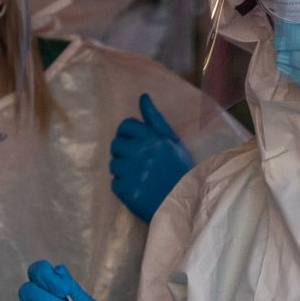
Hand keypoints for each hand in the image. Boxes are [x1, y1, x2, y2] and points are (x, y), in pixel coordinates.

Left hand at [111, 94, 194, 222]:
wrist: (186, 203)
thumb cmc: (180, 170)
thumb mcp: (173, 141)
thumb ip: (154, 119)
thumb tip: (142, 96)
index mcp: (154, 139)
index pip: (126, 126)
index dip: (127, 135)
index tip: (135, 144)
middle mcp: (142, 152)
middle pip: (115, 145)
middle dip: (124, 153)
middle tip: (139, 164)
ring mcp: (133, 172)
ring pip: (114, 165)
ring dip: (123, 171)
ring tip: (141, 178)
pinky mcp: (127, 191)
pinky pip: (115, 184)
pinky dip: (124, 188)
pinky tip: (139, 190)